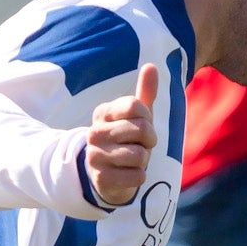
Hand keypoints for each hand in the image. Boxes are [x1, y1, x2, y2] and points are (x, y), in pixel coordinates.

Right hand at [84, 63, 157, 206]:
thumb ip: (144, 93)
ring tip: (133, 160)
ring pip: (140, 155)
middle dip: (150, 140)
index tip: (142, 125)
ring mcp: (96, 156)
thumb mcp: (136, 118)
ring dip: (144, 161)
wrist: (107, 176)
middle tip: (141, 145)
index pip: (135, 105)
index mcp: (102, 113)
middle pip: (141, 129)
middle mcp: (95, 133)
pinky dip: (139, 177)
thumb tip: (151, 66)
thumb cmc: (126, 141)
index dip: (147, 117)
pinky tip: (128, 175)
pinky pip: (137, 176)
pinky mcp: (101, 179)